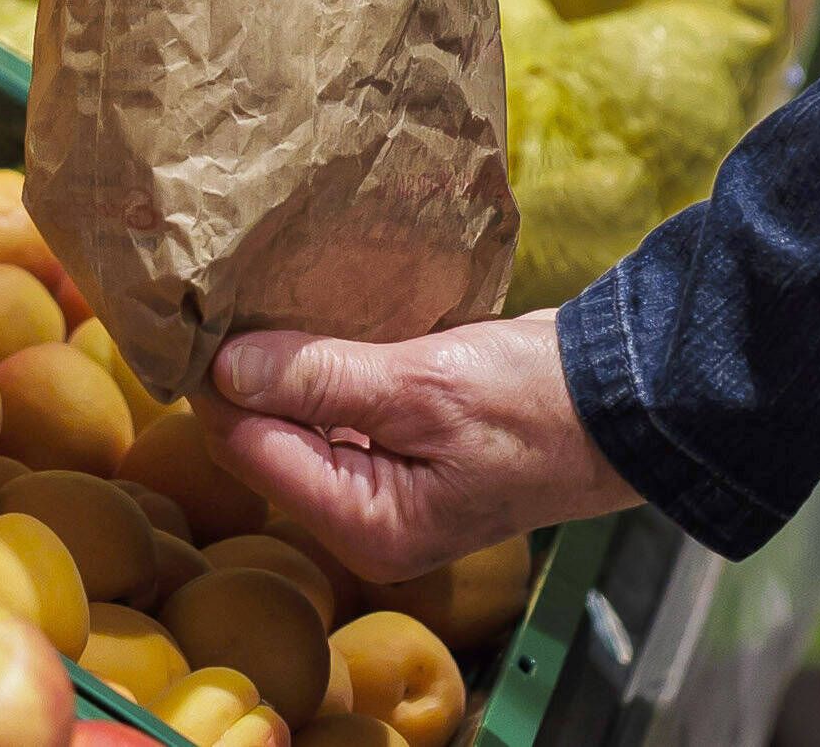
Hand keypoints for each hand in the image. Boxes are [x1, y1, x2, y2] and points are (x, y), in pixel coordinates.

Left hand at [205, 313, 638, 579]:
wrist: (626, 401)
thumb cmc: (537, 402)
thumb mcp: (422, 385)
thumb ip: (321, 379)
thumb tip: (224, 369)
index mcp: (368, 527)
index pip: (251, 449)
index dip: (216, 383)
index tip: (193, 311)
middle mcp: (367, 522)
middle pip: (266, 444)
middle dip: (243, 376)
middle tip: (219, 293)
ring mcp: (386, 491)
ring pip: (298, 426)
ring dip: (281, 370)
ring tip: (258, 299)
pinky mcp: (404, 455)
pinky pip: (336, 416)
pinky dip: (320, 374)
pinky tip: (312, 325)